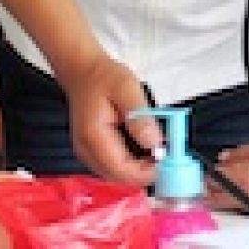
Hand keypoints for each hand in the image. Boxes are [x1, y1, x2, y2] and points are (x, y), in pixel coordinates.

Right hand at [62, 56, 158, 184]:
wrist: (82, 71)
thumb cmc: (104, 77)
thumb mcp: (127, 89)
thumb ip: (140, 118)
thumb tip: (156, 145)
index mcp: (94, 137)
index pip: (121, 170)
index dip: (146, 172)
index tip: (166, 159)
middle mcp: (86, 151)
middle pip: (118, 177)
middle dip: (143, 172)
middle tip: (163, 154)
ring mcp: (86, 154)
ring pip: (116, 175)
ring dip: (137, 169)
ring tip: (154, 150)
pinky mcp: (90, 153)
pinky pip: (112, 167)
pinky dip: (129, 164)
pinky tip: (141, 148)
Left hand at [208, 142, 248, 212]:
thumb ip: (242, 152)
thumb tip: (225, 155)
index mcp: (243, 175)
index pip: (214, 176)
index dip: (208, 172)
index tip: (206, 169)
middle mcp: (244, 193)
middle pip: (215, 195)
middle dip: (208, 188)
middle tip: (205, 183)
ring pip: (225, 204)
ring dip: (217, 198)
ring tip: (213, 193)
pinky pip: (239, 207)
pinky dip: (232, 202)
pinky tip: (234, 196)